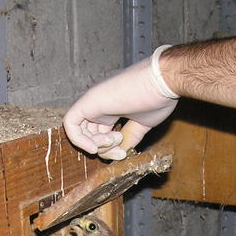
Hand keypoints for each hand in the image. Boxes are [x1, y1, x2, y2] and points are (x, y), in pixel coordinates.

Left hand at [63, 45, 178, 160]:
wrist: (164, 82)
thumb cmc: (158, 98)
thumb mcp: (143, 124)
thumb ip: (130, 137)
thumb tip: (120, 152)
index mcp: (112, 109)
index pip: (100, 135)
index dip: (109, 149)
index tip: (124, 152)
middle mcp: (100, 106)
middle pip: (89, 136)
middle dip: (103, 151)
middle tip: (121, 152)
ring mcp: (94, 102)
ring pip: (80, 132)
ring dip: (97, 146)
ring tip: (117, 139)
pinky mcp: (89, 101)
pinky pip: (71, 123)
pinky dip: (78, 139)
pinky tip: (94, 147)